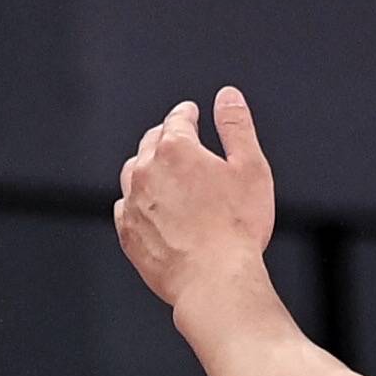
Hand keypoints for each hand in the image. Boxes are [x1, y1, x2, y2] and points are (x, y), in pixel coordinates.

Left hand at [115, 89, 277, 319]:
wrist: (214, 281)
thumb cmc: (238, 228)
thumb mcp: (250, 168)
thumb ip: (236, 126)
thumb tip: (227, 95)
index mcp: (176, 149)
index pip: (177, 119)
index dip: (187, 114)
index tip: (191, 113)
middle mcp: (146, 170)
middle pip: (152, 142)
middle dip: (166, 137)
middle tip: (178, 139)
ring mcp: (133, 202)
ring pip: (134, 172)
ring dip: (148, 167)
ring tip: (162, 172)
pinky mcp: (128, 232)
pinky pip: (126, 207)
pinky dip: (137, 202)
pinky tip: (149, 208)